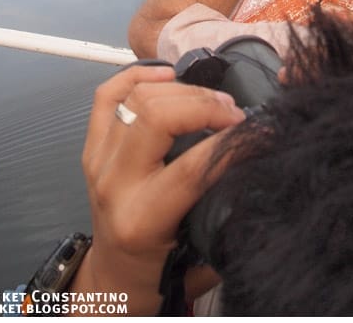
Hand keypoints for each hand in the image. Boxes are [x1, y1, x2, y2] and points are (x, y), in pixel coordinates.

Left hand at [76, 63, 244, 313]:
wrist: (114, 279)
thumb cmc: (161, 267)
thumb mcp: (199, 252)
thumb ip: (225, 208)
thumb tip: (258, 159)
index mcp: (142, 218)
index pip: (191, 166)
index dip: (232, 142)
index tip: (261, 131)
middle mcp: (114, 184)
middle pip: (158, 116)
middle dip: (206, 105)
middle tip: (235, 114)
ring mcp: (97, 160)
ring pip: (137, 98)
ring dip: (182, 89)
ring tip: (213, 99)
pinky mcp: (91, 146)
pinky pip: (108, 95)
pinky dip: (138, 75)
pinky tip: (168, 74)